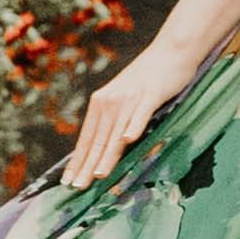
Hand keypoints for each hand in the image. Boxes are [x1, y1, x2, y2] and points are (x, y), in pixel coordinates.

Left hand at [64, 45, 196, 188]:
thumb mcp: (125, 99)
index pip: (87, 138)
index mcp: (102, 103)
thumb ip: (114, 120)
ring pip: (115, 132)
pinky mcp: (151, 94)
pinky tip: (127, 140)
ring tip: (97, 175)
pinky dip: (133, 126)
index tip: (68, 181)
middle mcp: (111, 101)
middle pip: (98, 139)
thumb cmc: (149, 79)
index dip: (77, 161)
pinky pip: (141, 114)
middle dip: (86, 166)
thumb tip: (105, 146)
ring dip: (106, 155)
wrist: (171, 51)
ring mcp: (130, 98)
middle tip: (76, 188)